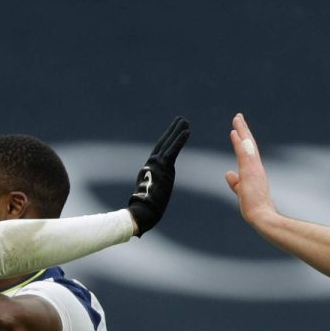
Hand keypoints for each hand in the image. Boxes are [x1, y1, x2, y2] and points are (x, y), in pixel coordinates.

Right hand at [125, 116, 189, 234]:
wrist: (142, 211)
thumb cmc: (144, 211)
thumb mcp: (148, 199)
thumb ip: (151, 194)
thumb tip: (150, 202)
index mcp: (149, 171)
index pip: (159, 153)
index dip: (166, 142)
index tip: (172, 133)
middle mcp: (152, 164)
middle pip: (163, 143)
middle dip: (172, 131)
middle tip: (180, 119)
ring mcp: (157, 164)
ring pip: (168, 143)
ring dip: (177, 130)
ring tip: (185, 120)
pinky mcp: (164, 167)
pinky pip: (173, 149)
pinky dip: (180, 139)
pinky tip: (187, 130)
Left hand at [225, 113, 274, 221]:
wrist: (263, 217)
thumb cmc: (255, 209)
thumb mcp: (242, 192)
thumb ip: (236, 182)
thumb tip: (228, 173)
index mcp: (254, 172)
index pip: (247, 152)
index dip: (242, 140)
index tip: (237, 129)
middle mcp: (256, 167)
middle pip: (248, 144)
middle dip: (243, 129)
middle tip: (238, 116)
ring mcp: (254, 169)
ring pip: (247, 145)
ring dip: (242, 130)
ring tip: (236, 118)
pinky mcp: (251, 172)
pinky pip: (244, 153)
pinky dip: (240, 142)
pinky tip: (235, 131)